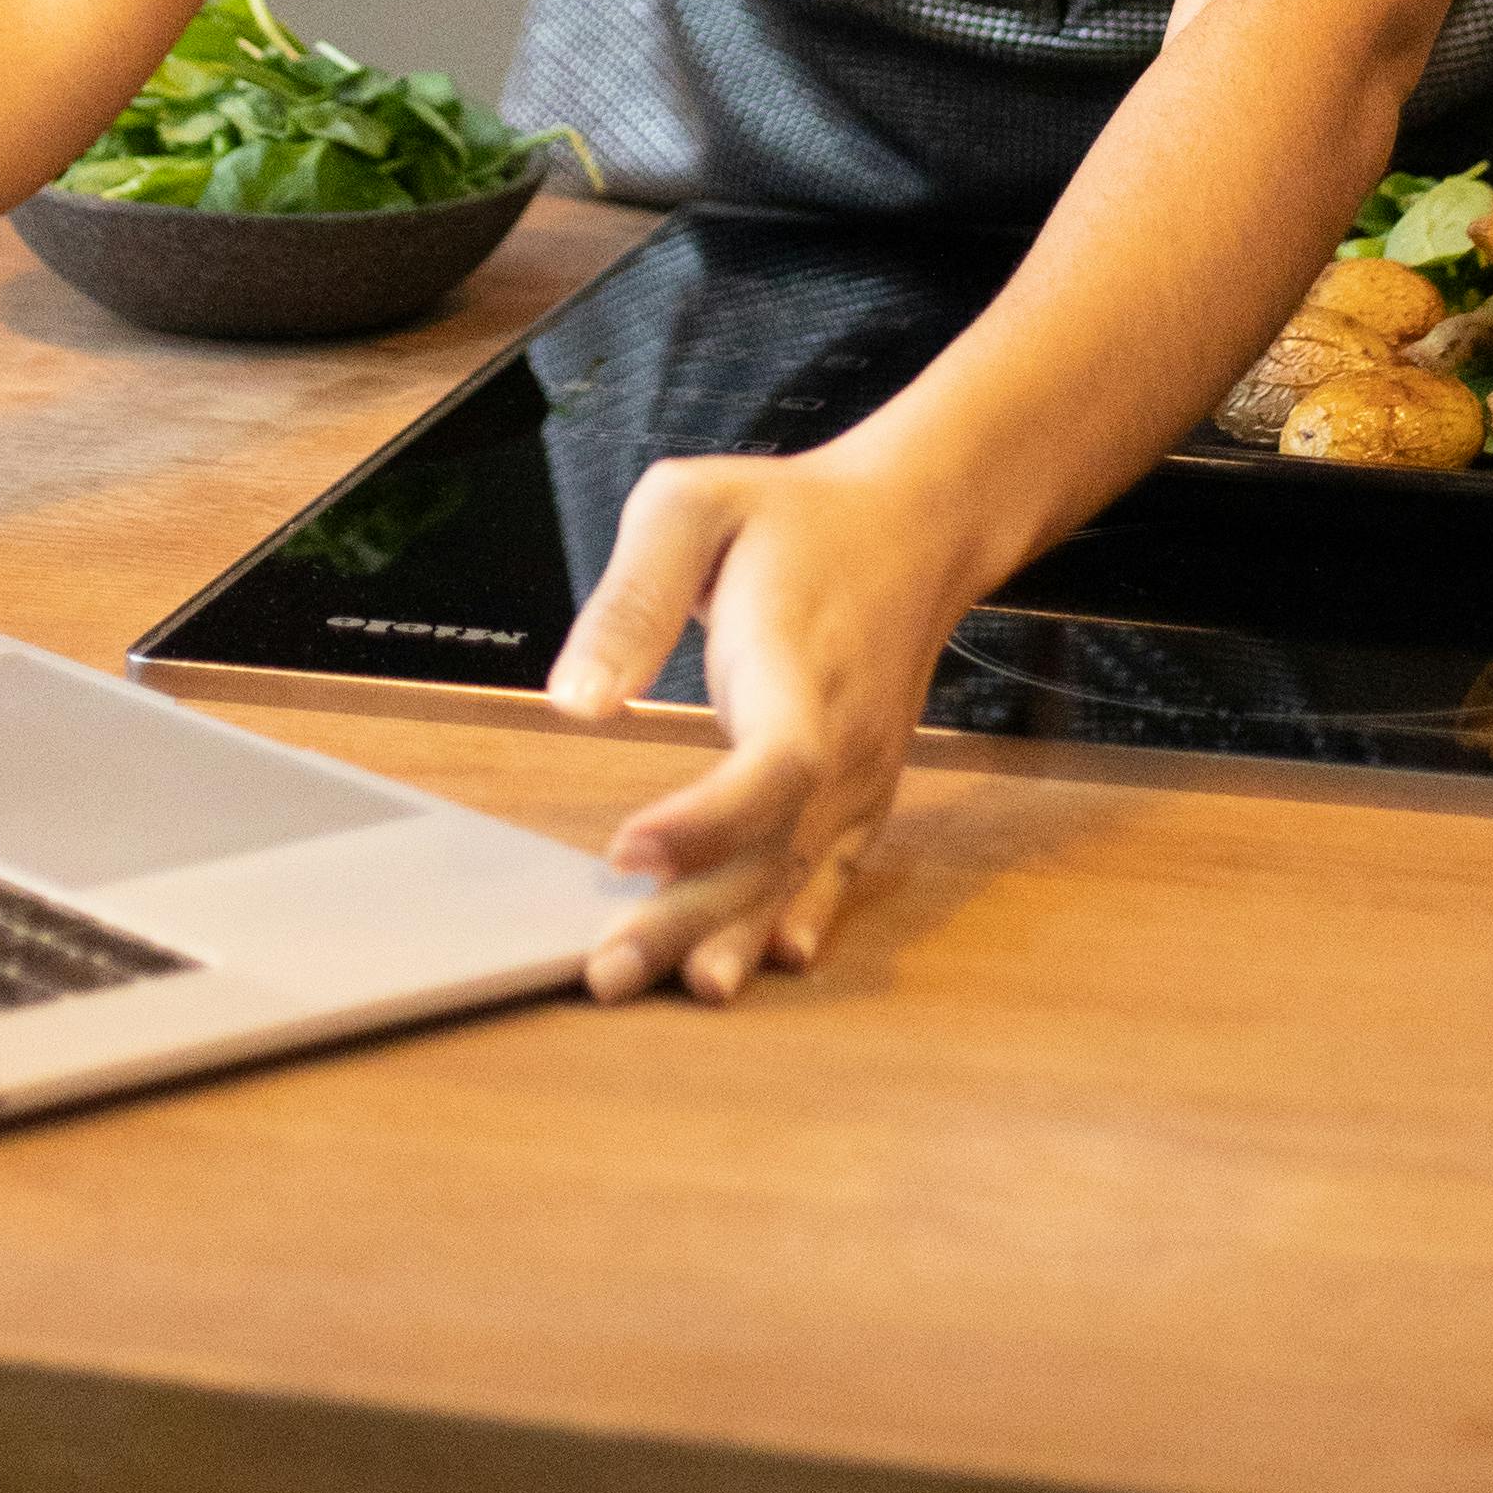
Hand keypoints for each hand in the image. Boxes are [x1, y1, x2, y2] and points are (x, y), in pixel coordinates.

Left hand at [548, 445, 974, 1004]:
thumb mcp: (692, 505)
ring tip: (679, 987)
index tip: (625, 851)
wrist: (915, 524)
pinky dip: (801, 915)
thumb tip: (577, 698)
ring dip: (735, 934)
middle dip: (689, 916)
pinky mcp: (863, 788)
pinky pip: (833, 867)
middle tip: (609, 972)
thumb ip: (633, 596)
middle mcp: (840, 738)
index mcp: (799, 668)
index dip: (705, 822)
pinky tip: (774, 959)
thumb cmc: (793, 514)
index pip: (770, 766)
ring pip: (796, 872)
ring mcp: (859, 772)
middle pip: (771, 848)